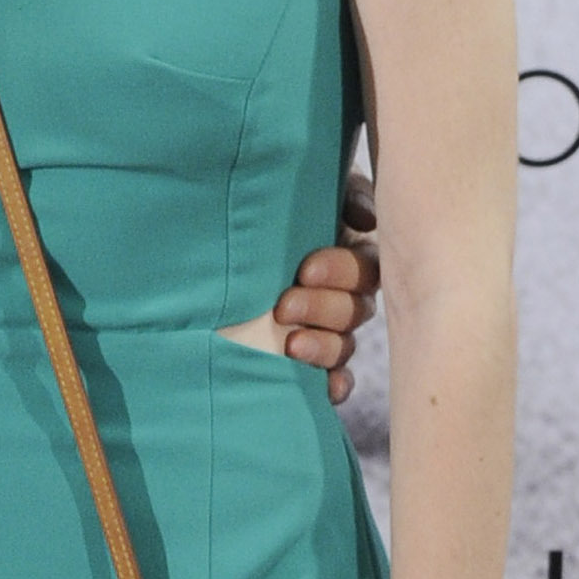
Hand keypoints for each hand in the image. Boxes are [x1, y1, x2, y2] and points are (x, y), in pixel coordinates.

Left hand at [273, 167, 379, 405]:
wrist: (212, 250)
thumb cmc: (268, 214)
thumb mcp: (304, 190)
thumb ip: (342, 194)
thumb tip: (366, 220)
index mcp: (350, 256)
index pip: (366, 268)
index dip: (341, 272)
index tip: (304, 271)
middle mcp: (345, 298)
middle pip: (355, 310)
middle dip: (321, 308)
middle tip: (283, 306)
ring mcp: (329, 334)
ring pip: (344, 346)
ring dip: (322, 346)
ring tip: (290, 344)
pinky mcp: (311, 365)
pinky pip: (336, 380)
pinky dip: (334, 385)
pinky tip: (325, 388)